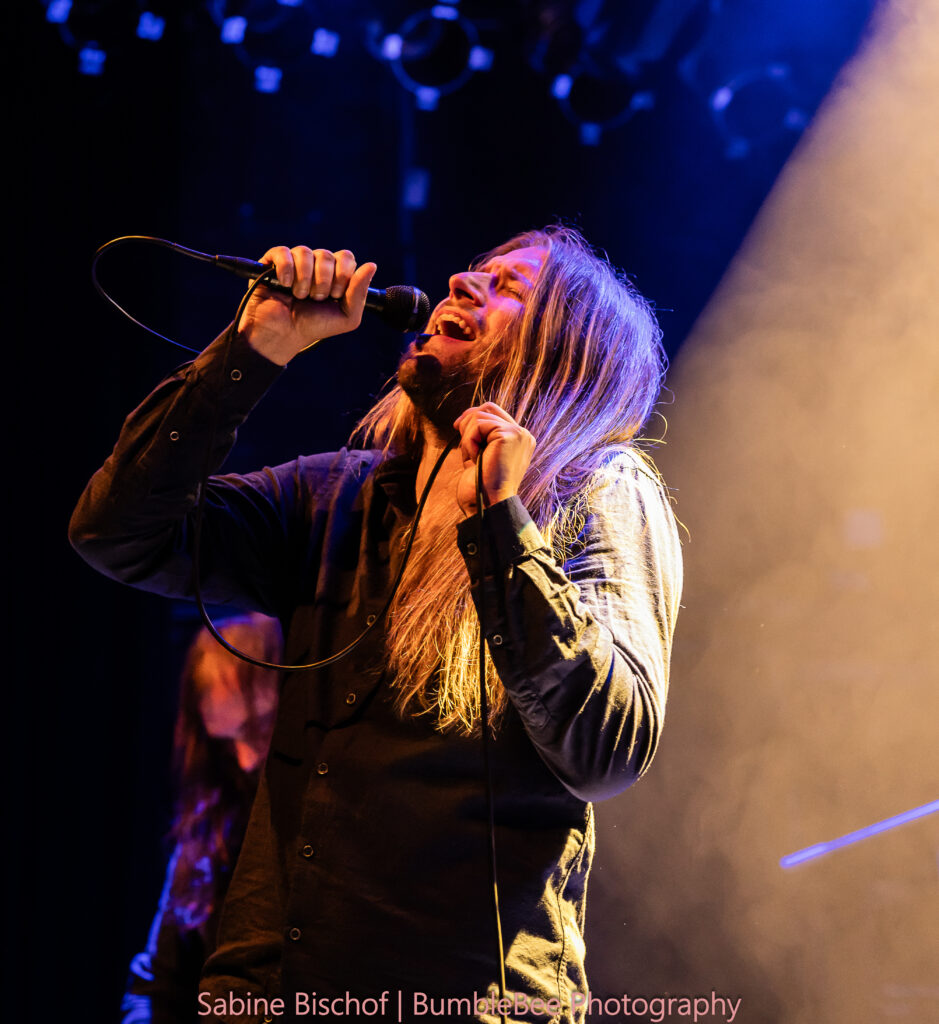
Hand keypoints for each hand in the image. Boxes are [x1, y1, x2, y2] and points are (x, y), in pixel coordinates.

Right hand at [237, 246, 376, 364]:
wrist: (284, 335)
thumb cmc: (315, 326)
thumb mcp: (347, 317)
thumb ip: (360, 293)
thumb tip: (371, 265)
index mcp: (335, 274)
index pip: (346, 257)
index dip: (343, 275)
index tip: (335, 295)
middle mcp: (316, 265)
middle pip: (327, 255)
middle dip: (324, 281)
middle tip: (316, 299)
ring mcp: (294, 263)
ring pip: (305, 252)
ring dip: (305, 279)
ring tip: (299, 296)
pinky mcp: (273, 263)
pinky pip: (283, 252)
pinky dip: (286, 269)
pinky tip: (285, 285)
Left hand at [453, 403, 535, 516]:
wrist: (486, 505)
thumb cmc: (480, 486)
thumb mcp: (480, 455)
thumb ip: (480, 436)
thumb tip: (466, 417)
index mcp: (519, 440)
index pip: (495, 413)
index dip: (473, 416)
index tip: (457, 428)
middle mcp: (524, 435)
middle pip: (488, 408)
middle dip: (468, 422)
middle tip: (461, 441)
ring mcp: (519, 434)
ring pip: (480, 416)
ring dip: (467, 437)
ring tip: (472, 458)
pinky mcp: (510, 435)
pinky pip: (478, 424)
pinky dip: (469, 441)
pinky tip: (474, 458)